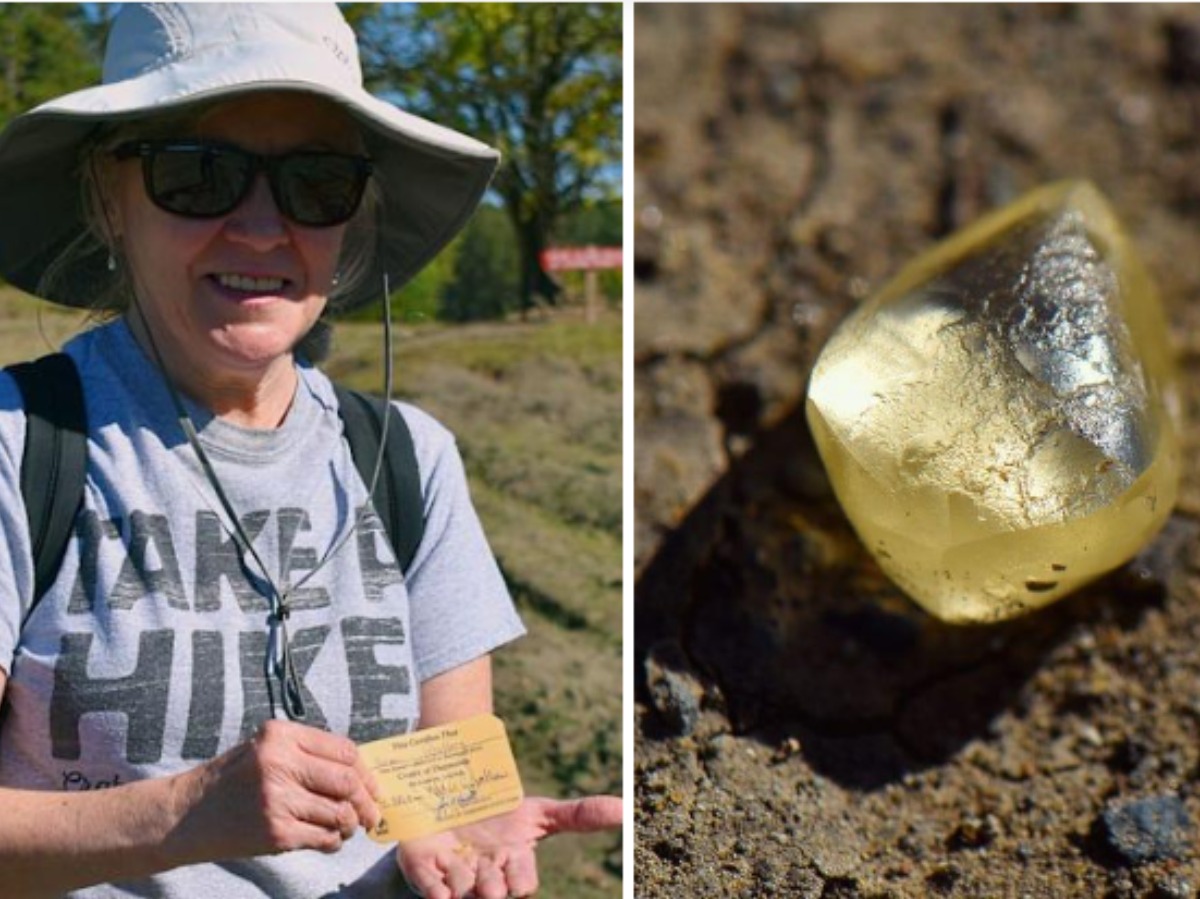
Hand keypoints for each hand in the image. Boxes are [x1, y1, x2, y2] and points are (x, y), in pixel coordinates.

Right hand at [168, 720, 381, 862]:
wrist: (184, 816)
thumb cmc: (233, 780)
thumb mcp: (266, 750)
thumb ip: (308, 754)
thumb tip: (363, 773)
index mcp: (281, 736)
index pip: (344, 750)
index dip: (365, 771)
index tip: (373, 786)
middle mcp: (280, 763)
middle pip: (347, 782)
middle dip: (366, 801)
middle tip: (371, 813)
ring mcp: (277, 800)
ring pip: (339, 813)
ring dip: (349, 824)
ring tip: (346, 827)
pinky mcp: (275, 833)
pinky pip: (323, 838)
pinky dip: (333, 841)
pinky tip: (326, 839)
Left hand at [397, 795, 621, 898]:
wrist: (457, 794)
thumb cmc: (502, 811)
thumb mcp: (539, 811)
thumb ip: (579, 815)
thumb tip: (625, 808)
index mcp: (513, 865)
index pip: (523, 883)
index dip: (519, 878)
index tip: (513, 859)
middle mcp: (485, 876)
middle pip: (493, 892)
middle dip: (492, 885)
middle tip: (489, 872)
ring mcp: (454, 875)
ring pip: (462, 889)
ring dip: (463, 878)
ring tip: (460, 855)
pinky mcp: (425, 870)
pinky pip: (429, 887)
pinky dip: (435, 888)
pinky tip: (440, 885)